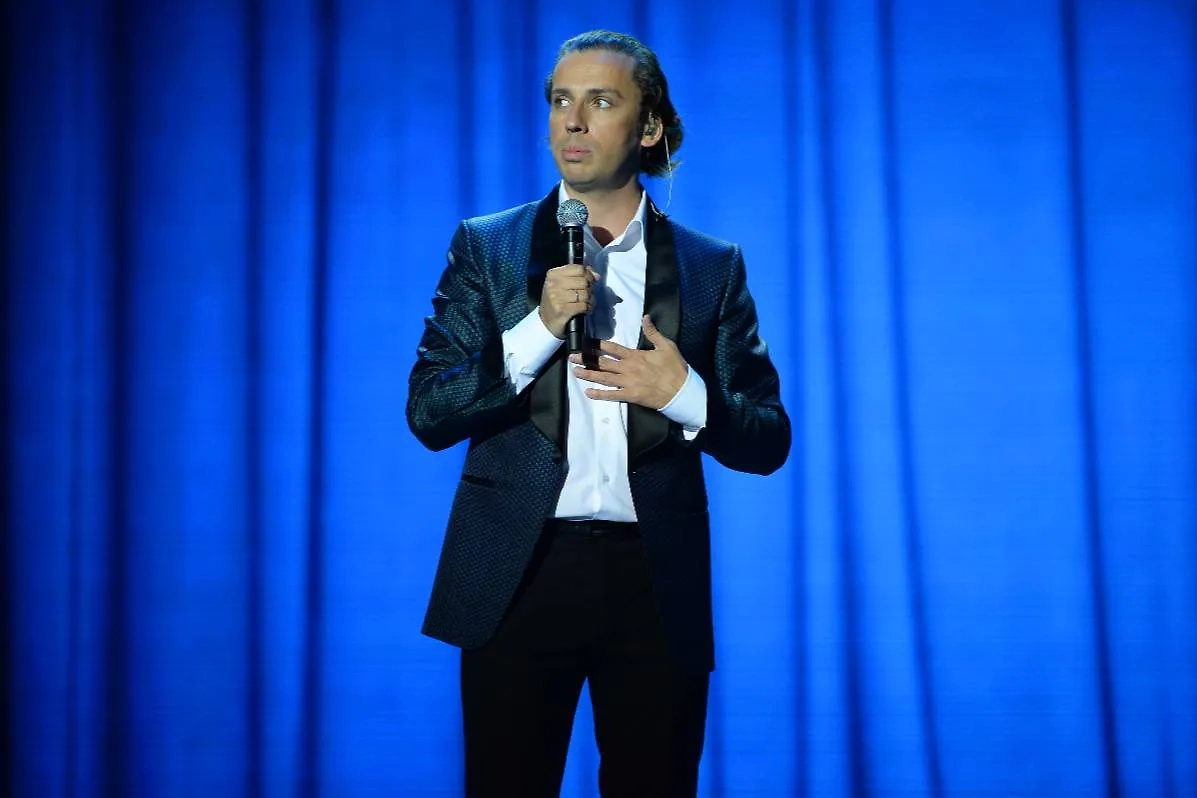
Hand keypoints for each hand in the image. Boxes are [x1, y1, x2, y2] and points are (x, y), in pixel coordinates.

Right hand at [539, 265, 597, 338]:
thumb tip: (596, 275)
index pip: (579, 268)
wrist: (546, 322)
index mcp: (553, 274)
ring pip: (585, 294)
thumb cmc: (557, 301)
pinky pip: (583, 305)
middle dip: (589, 289)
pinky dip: (587, 308)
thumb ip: (579, 276)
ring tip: (585, 303)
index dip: (588, 275)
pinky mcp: (562, 310)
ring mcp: (556, 297)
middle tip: (586, 295)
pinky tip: (584, 310)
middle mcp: (553, 284)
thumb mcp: (562, 285)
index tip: (588, 282)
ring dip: (589, 300)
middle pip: (584, 281)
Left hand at [569, 316, 688, 409]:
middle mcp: (628, 369)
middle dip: (586, 359)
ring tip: (575, 372)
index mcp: (635, 356)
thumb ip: (653, 332)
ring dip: (588, 375)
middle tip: (572, 357)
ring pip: (604, 378)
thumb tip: (645, 317)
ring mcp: (628, 383)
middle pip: (603, 363)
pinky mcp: (630, 396)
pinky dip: (600, 395)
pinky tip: (588, 393)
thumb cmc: (675, 368)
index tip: (585, 343)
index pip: (613, 348)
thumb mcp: (667, 346)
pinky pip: (612, 395)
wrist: (681, 391)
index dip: (598, 345)